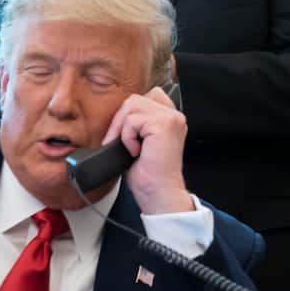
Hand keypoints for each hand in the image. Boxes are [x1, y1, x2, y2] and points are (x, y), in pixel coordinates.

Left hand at [104, 86, 192, 214]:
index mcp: (170, 119)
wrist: (159, 194)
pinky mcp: (163, 124)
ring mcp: (171, 118)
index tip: (128, 137)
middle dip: (120, 121)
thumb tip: (115, 115)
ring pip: (131, 105)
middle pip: (134, 99)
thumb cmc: (150, 176)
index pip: (146, 96)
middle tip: (120, 144)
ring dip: (122, 129)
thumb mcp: (140, 142)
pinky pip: (131, 119)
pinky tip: (136, 151)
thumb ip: (135, 123)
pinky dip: (126, 137)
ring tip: (129, 148)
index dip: (130, 114)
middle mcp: (174, 116)